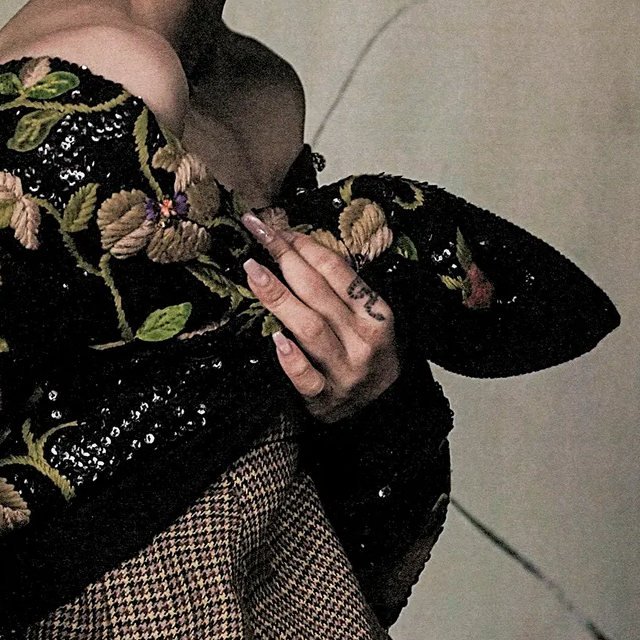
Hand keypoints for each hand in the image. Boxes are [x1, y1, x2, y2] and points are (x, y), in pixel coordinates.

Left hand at [240, 209, 400, 422]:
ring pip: (309, 327)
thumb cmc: (368, 356)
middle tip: (257, 233)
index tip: (277, 228)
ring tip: (254, 271)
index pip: (336, 270)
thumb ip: (340, 291)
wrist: (385, 411)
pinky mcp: (325, 398)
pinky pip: (307, 378)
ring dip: (279, 297)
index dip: (304, 245)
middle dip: (285, 257)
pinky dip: (292, 359)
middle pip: (318, 292)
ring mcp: (344, 369)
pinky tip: (276, 340)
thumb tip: (297, 251)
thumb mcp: (368, 320)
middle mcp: (361, 338)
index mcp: (375, 313)